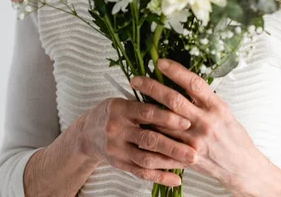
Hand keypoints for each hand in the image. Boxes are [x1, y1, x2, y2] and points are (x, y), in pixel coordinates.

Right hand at [79, 95, 195, 186]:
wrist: (86, 133)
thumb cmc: (113, 112)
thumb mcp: (124, 100)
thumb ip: (145, 103)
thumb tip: (177, 101)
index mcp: (121, 109)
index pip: (146, 112)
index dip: (167, 117)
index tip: (187, 121)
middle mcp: (117, 130)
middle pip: (148, 139)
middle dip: (173, 146)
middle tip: (194, 150)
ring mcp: (117, 149)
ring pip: (146, 159)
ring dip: (170, 162)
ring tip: (189, 162)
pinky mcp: (119, 164)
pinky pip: (140, 173)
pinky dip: (160, 177)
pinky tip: (176, 179)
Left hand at [131, 59, 270, 196]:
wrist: (242, 167)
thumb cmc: (233, 135)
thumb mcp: (224, 110)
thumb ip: (205, 98)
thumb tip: (182, 80)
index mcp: (217, 107)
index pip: (194, 83)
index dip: (176, 71)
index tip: (160, 62)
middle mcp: (206, 122)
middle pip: (174, 101)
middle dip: (152, 88)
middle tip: (136, 79)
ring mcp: (196, 142)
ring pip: (165, 124)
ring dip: (146, 111)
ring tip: (131, 100)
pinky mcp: (189, 157)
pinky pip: (165, 146)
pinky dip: (152, 135)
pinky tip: (139, 127)